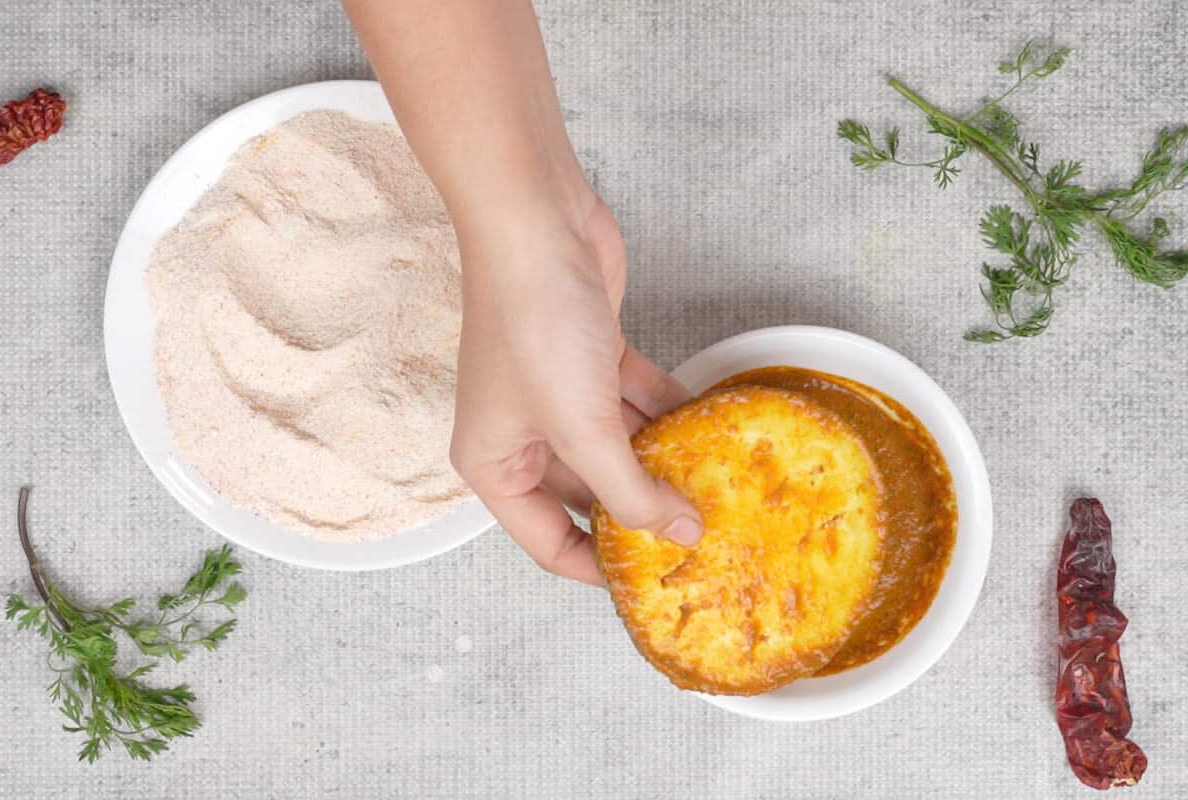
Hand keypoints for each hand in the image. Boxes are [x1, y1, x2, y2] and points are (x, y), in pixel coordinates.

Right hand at [450, 193, 703, 583]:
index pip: (548, 542)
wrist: (537, 223)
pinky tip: (712, 433)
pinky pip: (637, 404)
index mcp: (495, 464)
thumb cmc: (533, 326)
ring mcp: (560, 396)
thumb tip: (681, 535)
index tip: (655, 587)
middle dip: (642, 515)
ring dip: (663, 465)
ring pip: (619, 450)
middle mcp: (523, 436)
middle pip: (589, 498)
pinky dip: (669, 416)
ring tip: (719, 492)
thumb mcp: (582, 427)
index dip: (600, 570)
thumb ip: (631, 490)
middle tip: (702, 539)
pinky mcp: (593, 359)